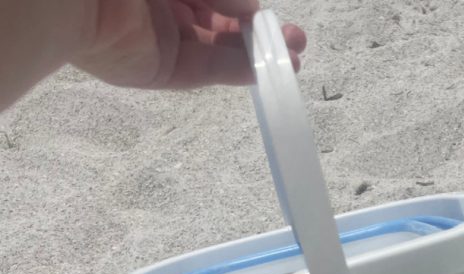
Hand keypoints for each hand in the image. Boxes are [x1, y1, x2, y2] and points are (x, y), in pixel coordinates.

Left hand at [71, 0, 306, 88]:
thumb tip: (252, 8)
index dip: (249, 7)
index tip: (274, 16)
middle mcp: (167, 8)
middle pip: (224, 24)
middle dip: (261, 32)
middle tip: (296, 41)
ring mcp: (165, 41)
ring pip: (221, 50)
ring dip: (259, 55)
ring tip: (293, 60)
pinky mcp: (162, 71)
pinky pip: (207, 70)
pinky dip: (238, 71)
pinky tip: (266, 70)